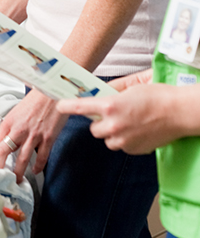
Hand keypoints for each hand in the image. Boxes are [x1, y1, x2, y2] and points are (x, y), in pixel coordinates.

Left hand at [0, 88, 67, 181]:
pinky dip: (38, 166)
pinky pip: (41, 157)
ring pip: (22, 159)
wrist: (52, 93)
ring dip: (18, 172)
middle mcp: (19, 129)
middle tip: (0, 177)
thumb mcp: (17, 112)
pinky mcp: (47, 138)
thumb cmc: (35, 101)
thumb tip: (6, 139)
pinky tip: (35, 171)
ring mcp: (34, 135)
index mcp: (9, 122)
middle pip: (4, 152)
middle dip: (0, 167)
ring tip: (16, 179)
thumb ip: (11, 126)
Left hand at [57, 70, 181, 154]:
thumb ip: (112, 92)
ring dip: (111, 133)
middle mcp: (113, 125)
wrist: (178, 112)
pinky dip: (125, 140)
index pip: (80, 107)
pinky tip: (137, 130)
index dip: (66, 106)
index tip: (58, 106)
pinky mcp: (134, 149)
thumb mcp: (131, 88)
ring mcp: (124, 139)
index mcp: (110, 106)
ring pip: (107, 139)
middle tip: (111, 115)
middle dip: (99, 123)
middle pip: (93, 129)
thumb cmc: (157, 96)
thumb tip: (100, 92)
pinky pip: (122, 146)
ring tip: (127, 123)